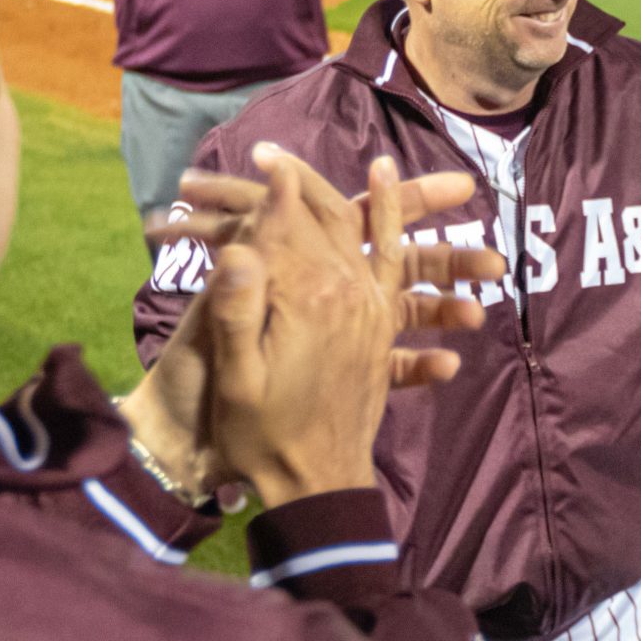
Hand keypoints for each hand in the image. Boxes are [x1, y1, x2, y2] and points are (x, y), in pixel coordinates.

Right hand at [133, 150, 500, 503]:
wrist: (312, 486)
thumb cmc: (260, 434)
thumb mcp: (237, 375)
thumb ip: (239, 307)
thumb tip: (243, 244)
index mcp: (311, 298)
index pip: (294, 227)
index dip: (276, 191)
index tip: (263, 158)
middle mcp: (349, 297)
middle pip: (343, 225)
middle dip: (308, 184)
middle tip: (283, 154)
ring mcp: (370, 316)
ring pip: (381, 245)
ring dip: (386, 203)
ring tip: (380, 164)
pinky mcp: (378, 337)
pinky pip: (398, 282)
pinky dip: (403, 247)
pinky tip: (403, 232)